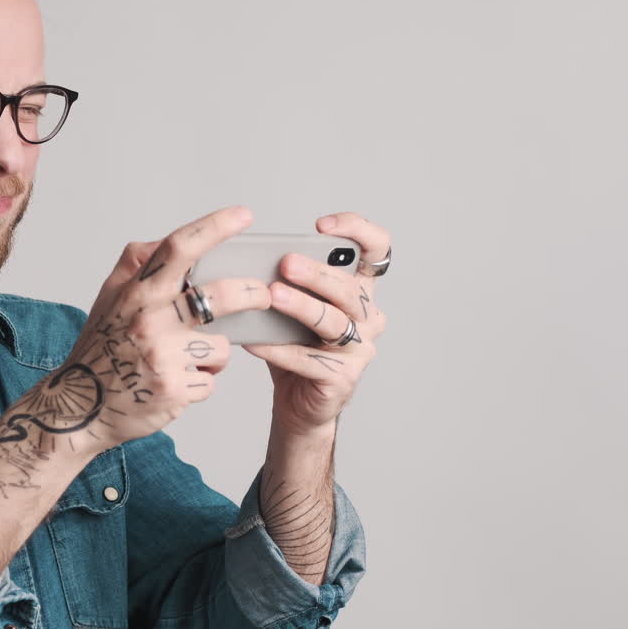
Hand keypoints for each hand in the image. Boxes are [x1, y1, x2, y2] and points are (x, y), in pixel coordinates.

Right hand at [19, 206, 272, 455]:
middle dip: (252, 292)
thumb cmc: (100, 349)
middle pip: (218, 295)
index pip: (178, 248)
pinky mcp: (174, 390)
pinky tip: (178, 383)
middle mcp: (149, 320)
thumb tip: (164, 241)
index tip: (243, 215)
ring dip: (216, 353)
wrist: (79, 408)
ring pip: (222, 345)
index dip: (214, 227)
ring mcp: (162, 356)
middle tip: (264, 294)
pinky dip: (202, 381)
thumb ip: (134, 264)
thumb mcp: (108, 298)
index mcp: (136, 292)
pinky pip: (211, 379)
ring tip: (192, 359)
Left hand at [243, 212, 390, 435]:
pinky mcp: (342, 378)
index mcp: (360, 291)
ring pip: (332, 322)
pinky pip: (308, 359)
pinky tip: (254, 341)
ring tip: (272, 295)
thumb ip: (285, 282)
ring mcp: (359, 350)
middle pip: (349, 289)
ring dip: (301, 306)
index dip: (357, 231)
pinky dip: (278, 349)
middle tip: (286, 263)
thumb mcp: (292, 307)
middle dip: (318, 274)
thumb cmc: (294, 346)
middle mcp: (368, 318)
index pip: (376, 250)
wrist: (297, 403)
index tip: (322, 226)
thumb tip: (251, 258)